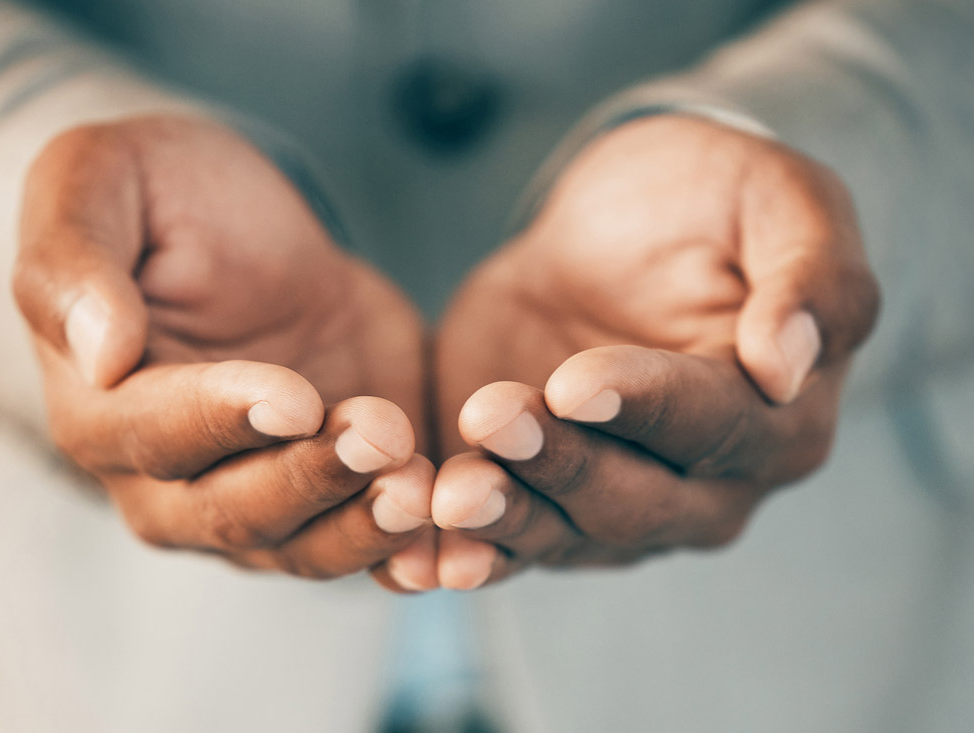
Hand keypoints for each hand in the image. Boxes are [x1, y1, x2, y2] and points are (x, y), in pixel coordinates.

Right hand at [13, 115, 437, 588]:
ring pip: (305, 545)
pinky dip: (410, 555)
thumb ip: (74, 261)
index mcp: (100, 410)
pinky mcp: (335, 489)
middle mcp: (169, 481)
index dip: (224, 420)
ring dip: (364, 528)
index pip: (156, 434)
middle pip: (234, 513)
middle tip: (380, 436)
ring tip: (422, 490)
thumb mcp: (97, 181)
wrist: (246, 227)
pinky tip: (454, 547)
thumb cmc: (159, 196)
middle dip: (311, 480)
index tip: (294, 396)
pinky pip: (369, 544)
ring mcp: (258, 494)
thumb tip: (99, 354)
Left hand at [431, 115, 878, 588]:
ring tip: (449, 495)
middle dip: (561, 465)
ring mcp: (622, 504)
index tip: (575, 381)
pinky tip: (418, 557)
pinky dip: (465, 552)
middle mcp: (708, 487)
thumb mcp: (786, 201)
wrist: (617, 230)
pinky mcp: (542, 497)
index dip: (643, 404)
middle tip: (493, 419)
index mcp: (781, 420)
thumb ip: (812, 277)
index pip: (713, 423)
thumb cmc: (715, 203)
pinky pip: (506, 542)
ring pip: (565, 534)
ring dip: (506, 519)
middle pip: (635, 500)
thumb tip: (788, 365)